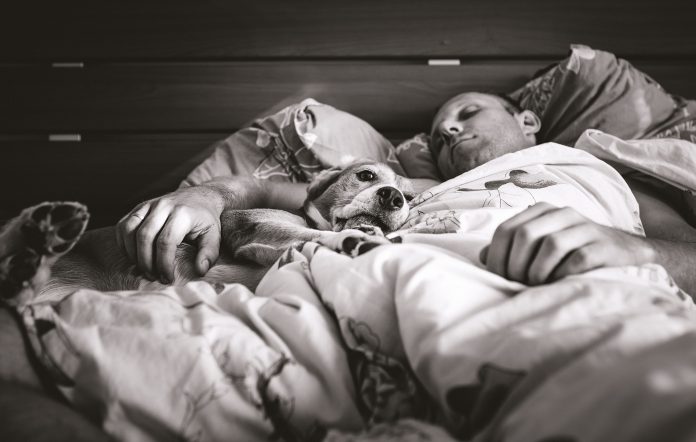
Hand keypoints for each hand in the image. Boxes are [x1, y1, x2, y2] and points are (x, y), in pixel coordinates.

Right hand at [116, 186, 222, 282]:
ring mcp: (149, 205)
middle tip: (154, 277)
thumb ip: (208, 254)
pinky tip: (134, 256)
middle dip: (146, 262)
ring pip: (130, 230)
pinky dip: (124, 243)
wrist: (199, 197)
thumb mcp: (214, 236)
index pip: (166, 241)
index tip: (167, 278)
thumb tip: (200, 271)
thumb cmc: (206, 220)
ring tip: (144, 269)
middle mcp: (163, 206)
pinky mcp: (139, 207)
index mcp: (182, 214)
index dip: (163, 263)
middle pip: (145, 236)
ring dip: (133, 254)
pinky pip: (123, 225)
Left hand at [479, 202, 655, 284]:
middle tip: (517, 284)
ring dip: (537, 272)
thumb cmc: (573, 254)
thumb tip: (482, 256)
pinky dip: (562, 275)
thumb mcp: (540, 247)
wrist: (625, 254)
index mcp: (541, 212)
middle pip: (524, 235)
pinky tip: (559, 284)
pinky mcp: (603, 245)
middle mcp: (562, 213)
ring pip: (550, 245)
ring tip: (537, 285)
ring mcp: (585, 227)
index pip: (505, 230)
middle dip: (515, 265)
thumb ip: (512, 249)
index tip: (498, 278)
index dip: (496, 256)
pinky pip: (577, 259)